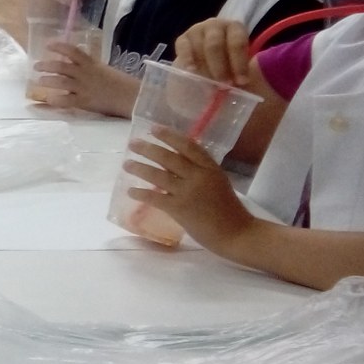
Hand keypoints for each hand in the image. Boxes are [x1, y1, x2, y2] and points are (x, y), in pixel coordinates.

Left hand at [34, 41, 139, 117]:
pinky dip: (55, 99)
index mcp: (91, 63)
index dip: (59, 46)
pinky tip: (48, 99)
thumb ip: (90, 66)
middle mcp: (85, 73)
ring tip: (38, 81)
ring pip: (60, 81)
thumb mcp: (104, 69)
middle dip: (46, 65)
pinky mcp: (84, 101)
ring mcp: (83, 87)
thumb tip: (75, 63)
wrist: (132, 97)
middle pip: (61, 66)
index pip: (72, 51)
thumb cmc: (120, 83)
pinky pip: (66, 100)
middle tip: (36, 66)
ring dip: (46, 80)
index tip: (48, 45)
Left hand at [123, 126, 253, 252]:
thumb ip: (198, 172)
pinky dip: (140, 193)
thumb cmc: (228, 210)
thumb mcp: (217, 183)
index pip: (188, 146)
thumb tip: (172, 163)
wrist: (237, 234)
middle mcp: (199, 176)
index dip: (170, 136)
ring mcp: (189, 192)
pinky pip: (155, 197)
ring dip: (139, 168)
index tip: (154, 129)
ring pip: (158, 175)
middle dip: (148, 149)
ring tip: (126, 164)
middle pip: (168, 157)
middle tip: (133, 143)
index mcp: (211, 168)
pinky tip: (130, 191)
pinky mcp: (179, 208)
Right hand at [175, 18, 253, 85]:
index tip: (241, 82)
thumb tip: (248, 78)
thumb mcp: (246, 67)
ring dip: (205, 68)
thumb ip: (251, 72)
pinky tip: (192, 71)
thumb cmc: (232, 65)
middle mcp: (215, 25)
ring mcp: (196, 30)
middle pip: (215, 45)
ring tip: (210, 85)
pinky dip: (187, 59)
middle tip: (223, 85)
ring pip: (199, 47)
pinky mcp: (182, 39)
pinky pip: (183, 47)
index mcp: (235, 28)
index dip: (239, 63)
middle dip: (220, 68)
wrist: (212, 64)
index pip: (238, 43)